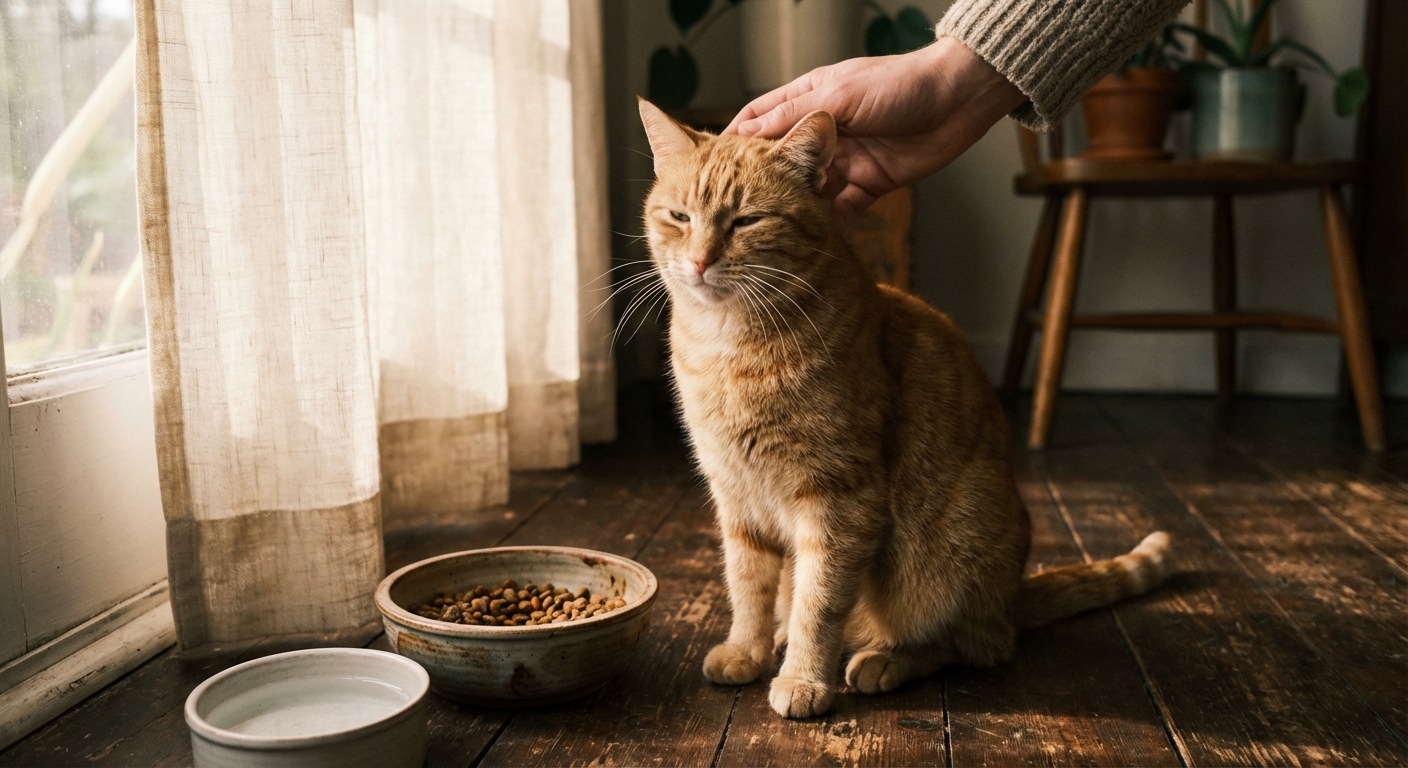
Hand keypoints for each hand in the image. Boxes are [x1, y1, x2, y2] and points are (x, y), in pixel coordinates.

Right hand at [725, 37, 1025, 229]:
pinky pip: (842, 212)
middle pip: (776, 164)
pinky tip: (812, 246)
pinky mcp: (869, 183)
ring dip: (789, 213)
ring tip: (764, 235)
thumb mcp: (839, 96)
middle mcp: (821, 134)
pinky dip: (828, 229)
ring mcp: (845, 160)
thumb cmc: (900, 84)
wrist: (958, 98)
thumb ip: (794, 119)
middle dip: (753, 187)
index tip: (706, 170)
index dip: (731, 146)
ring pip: (805, 192)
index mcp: (808, 102)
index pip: (758, 123)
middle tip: (727, 214)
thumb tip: (743, 134)